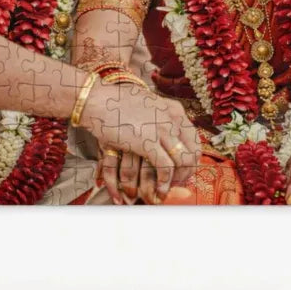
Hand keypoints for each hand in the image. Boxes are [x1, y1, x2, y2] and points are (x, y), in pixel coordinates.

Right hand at [81, 81, 199, 201]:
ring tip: (166, 189)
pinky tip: (158, 190)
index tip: (181, 171)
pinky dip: (164, 183)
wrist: (96, 99)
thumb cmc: (115, 103)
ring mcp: (162, 129)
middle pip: (193, 152)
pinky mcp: (148, 142)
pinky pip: (166, 168)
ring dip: (177, 181)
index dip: (191, 159)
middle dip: (186, 173)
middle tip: (175, 184)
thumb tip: (163, 138)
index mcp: (174, 110)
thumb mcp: (146, 105)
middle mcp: (172, 118)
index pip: (195, 140)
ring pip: (184, 162)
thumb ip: (159, 119)